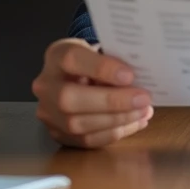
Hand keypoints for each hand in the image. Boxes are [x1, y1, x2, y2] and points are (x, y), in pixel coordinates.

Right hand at [32, 38, 153, 147]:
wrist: (74, 76)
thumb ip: (114, 59)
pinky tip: (136, 122)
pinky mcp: (58, 134)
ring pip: (77, 124)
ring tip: (144, 111)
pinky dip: (115, 132)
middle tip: (143, 99)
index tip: (129, 75)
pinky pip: (86, 140)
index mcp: (56, 56)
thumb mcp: (100, 48)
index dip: (101, 68)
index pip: (72, 59)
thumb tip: (143, 76)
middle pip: (69, 98)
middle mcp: (45, 86)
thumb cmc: (93, 60)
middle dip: (111, 101)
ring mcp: (48, 113)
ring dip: (117, 120)